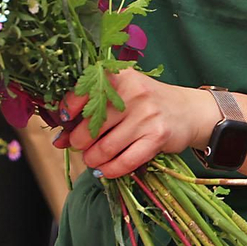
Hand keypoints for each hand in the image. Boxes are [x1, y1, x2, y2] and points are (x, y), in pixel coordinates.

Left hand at [50, 69, 218, 179]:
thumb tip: (59, 139)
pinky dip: (110, 170)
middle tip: (80, 147)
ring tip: (92, 160)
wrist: (187, 111)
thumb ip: (91, 111)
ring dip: (92, 159)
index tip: (64, 123)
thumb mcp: (121, 96)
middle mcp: (133, 92)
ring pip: (105, 147)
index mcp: (120, 75)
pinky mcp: (157, 137)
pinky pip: (124, 162)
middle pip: (91, 125)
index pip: (83, 92)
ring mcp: (146, 116)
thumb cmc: (146, 103)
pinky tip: (106, 170)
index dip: (67, 111)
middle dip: (79, 142)